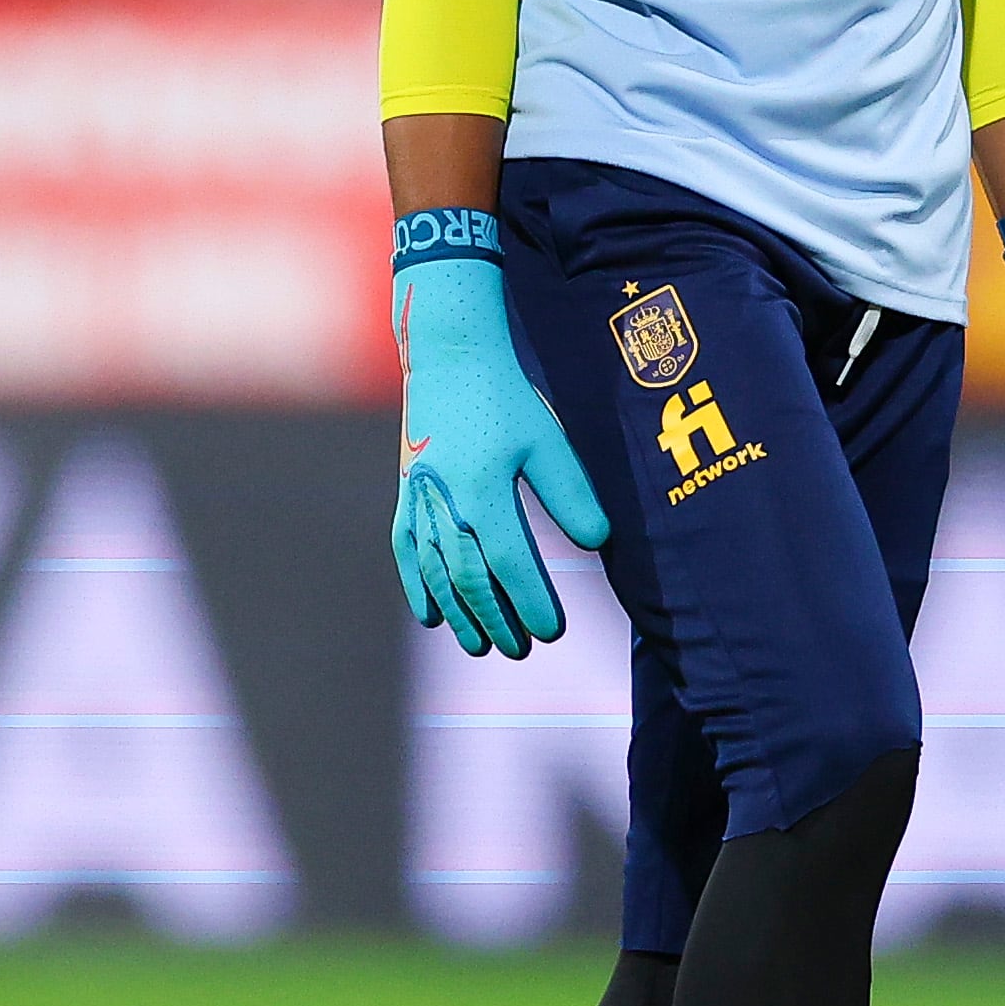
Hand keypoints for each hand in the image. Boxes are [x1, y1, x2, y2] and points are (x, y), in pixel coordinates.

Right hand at [390, 213, 609, 656]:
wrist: (449, 355)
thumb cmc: (506, 397)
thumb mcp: (548, 441)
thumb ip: (571, 493)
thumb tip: (597, 542)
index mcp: (484, 493)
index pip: (511, 564)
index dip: (531, 603)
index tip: (552, 633)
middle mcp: (446, 503)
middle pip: (470, 578)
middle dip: (495, 618)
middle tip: (520, 650)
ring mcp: (420, 499)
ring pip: (436, 571)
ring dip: (458, 612)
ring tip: (478, 645)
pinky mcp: (408, 490)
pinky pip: (407, 548)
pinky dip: (417, 584)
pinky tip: (429, 615)